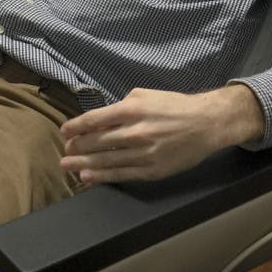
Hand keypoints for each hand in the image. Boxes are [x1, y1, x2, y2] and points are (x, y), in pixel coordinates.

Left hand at [59, 85, 264, 183]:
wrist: (206, 124)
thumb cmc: (175, 106)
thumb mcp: (146, 94)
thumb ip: (123, 104)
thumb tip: (102, 117)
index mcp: (132, 109)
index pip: (95, 119)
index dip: (76, 126)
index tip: (65, 131)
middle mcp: (135, 131)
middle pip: (97, 142)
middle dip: (77, 147)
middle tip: (65, 150)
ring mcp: (143, 153)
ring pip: (106, 160)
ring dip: (83, 164)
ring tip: (67, 165)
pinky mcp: (152, 170)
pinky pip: (122, 174)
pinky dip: (102, 176)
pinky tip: (88, 177)